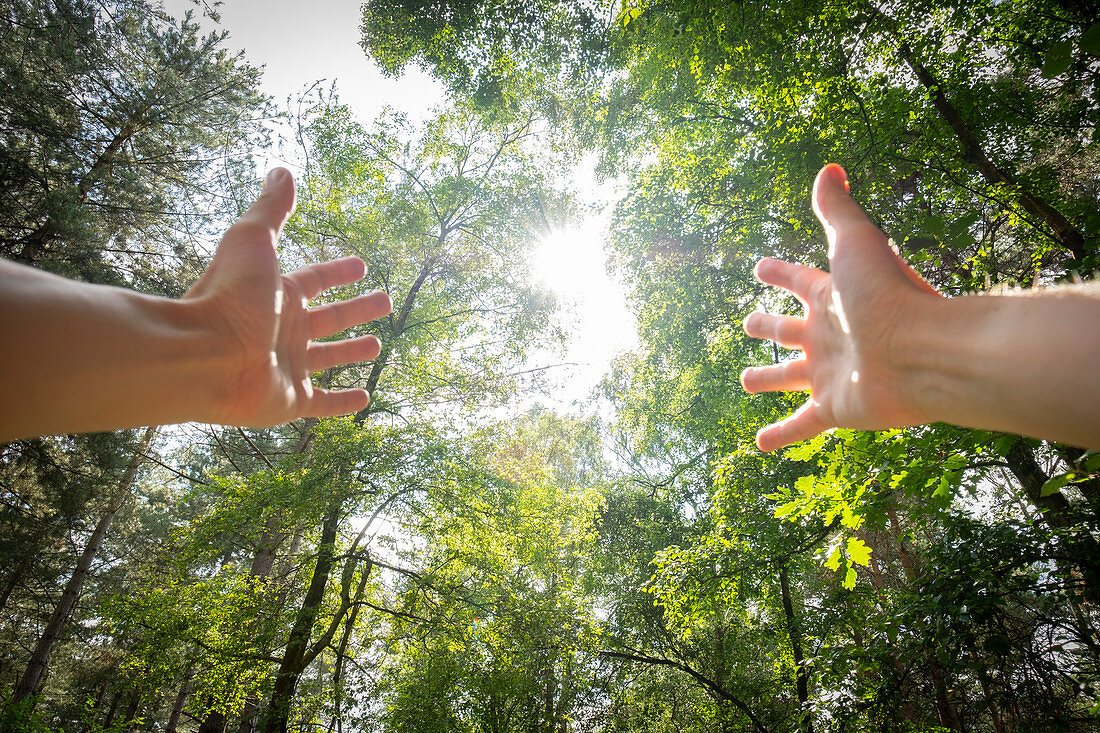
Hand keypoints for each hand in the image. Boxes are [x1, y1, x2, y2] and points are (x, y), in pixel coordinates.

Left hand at [184, 168, 391, 425]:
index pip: (316, 280)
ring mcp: (288, 366)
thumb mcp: (253, 240)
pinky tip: (364, 400)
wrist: (203, 355)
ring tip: (378, 346)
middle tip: (386, 301)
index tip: (362, 266)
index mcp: (278, 294)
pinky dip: (344, 403)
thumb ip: (271, 209)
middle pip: (329, 318)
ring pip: (329, 358)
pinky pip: (323, 402)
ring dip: (353, 352)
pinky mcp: (290, 400)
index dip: (339, 272)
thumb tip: (282, 170)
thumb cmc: (228, 297)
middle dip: (357, 310)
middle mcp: (284, 329)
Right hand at [740, 164, 940, 451]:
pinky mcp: (833, 407)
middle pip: (788, 330)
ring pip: (788, 377)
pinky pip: (800, 425)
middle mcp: (828, 335)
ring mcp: (829, 373)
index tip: (759, 267)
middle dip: (767, 327)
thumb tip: (829, 168)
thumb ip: (837, 209)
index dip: (778, 273)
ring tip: (747, 381)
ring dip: (768, 380)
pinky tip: (759, 444)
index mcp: (830, 297)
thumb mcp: (855, 244)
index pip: (797, 281)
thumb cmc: (889, 295)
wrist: (922, 353)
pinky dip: (780, 435)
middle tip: (748, 324)